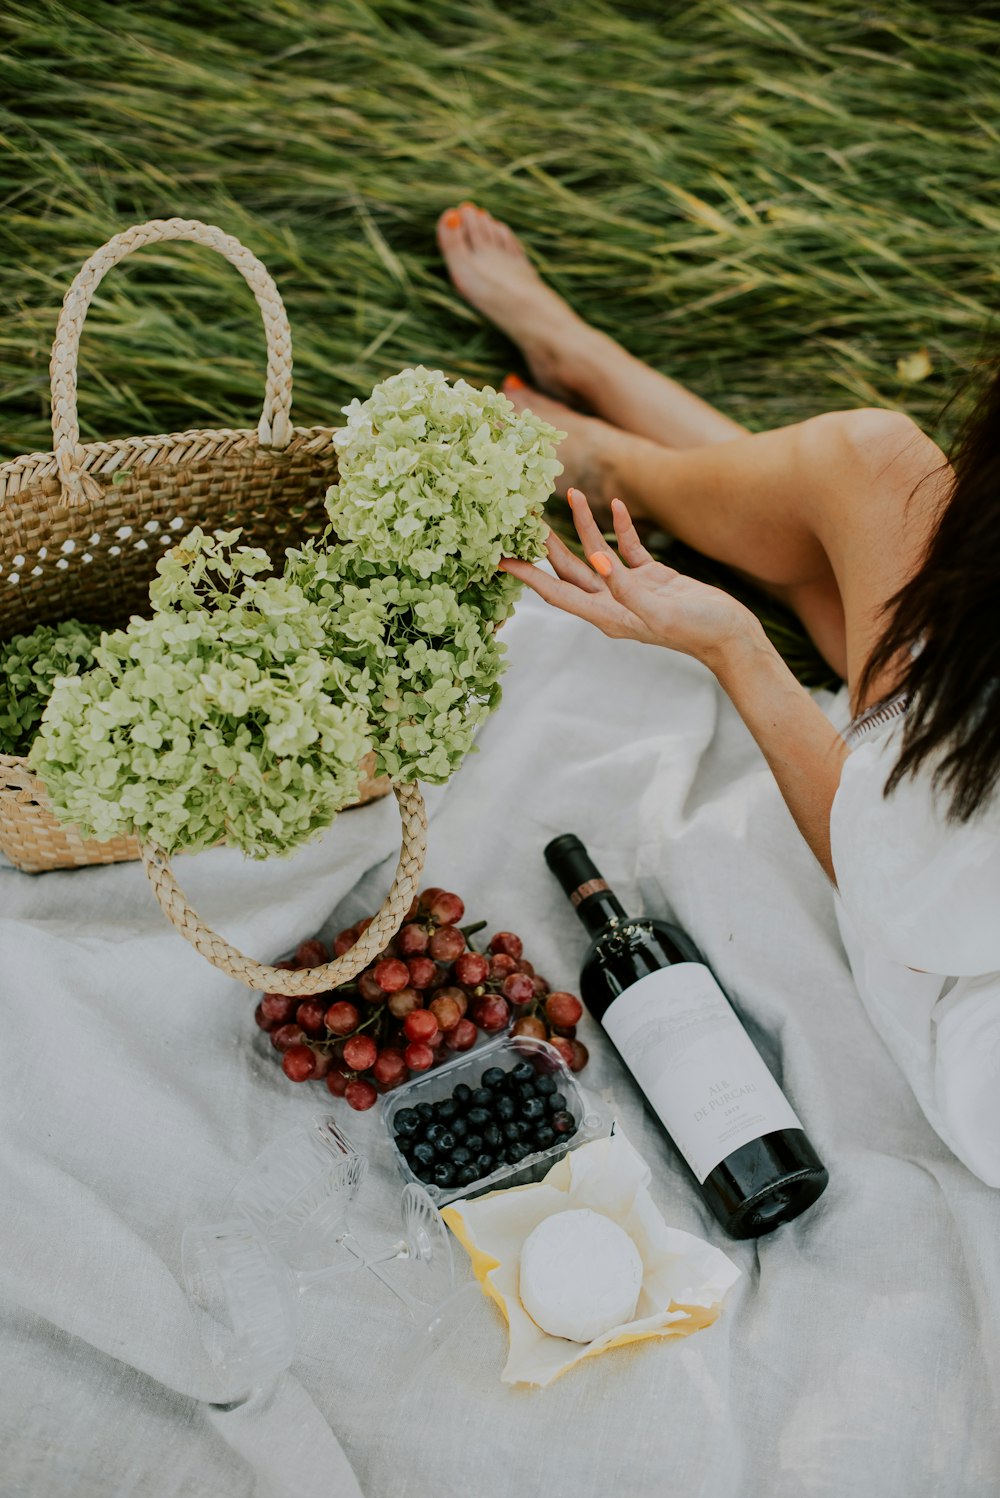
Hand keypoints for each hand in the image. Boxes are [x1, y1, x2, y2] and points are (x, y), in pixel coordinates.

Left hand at [500, 489, 759, 670]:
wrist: (731, 636)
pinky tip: (616, 505)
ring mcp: (630, 589)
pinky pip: (628, 549)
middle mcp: (611, 602)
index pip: (555, 592)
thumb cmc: (698, 630)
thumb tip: (599, 561)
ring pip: (597, 553)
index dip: (526, 576)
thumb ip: (627, 588)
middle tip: (523, 516)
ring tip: (573, 492)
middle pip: (568, 569)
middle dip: (545, 543)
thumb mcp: (660, 610)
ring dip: (584, 525)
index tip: (500, 560)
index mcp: (606, 615)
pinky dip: (621, 528)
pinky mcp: (652, 578)